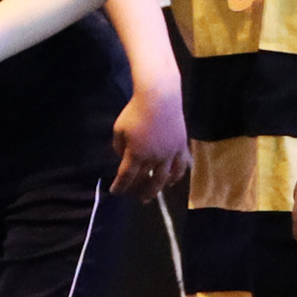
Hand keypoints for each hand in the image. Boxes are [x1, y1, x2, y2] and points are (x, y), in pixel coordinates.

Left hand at [109, 83, 189, 201]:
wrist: (160, 97)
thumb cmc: (135, 110)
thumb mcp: (119, 128)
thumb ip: (118, 146)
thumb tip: (122, 156)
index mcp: (135, 154)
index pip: (126, 176)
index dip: (120, 186)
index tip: (115, 191)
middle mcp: (153, 158)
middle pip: (145, 179)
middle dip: (138, 190)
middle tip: (136, 198)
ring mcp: (169, 154)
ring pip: (163, 178)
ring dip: (156, 189)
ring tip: (151, 196)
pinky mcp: (181, 147)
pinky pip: (180, 168)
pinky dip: (176, 177)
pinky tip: (171, 183)